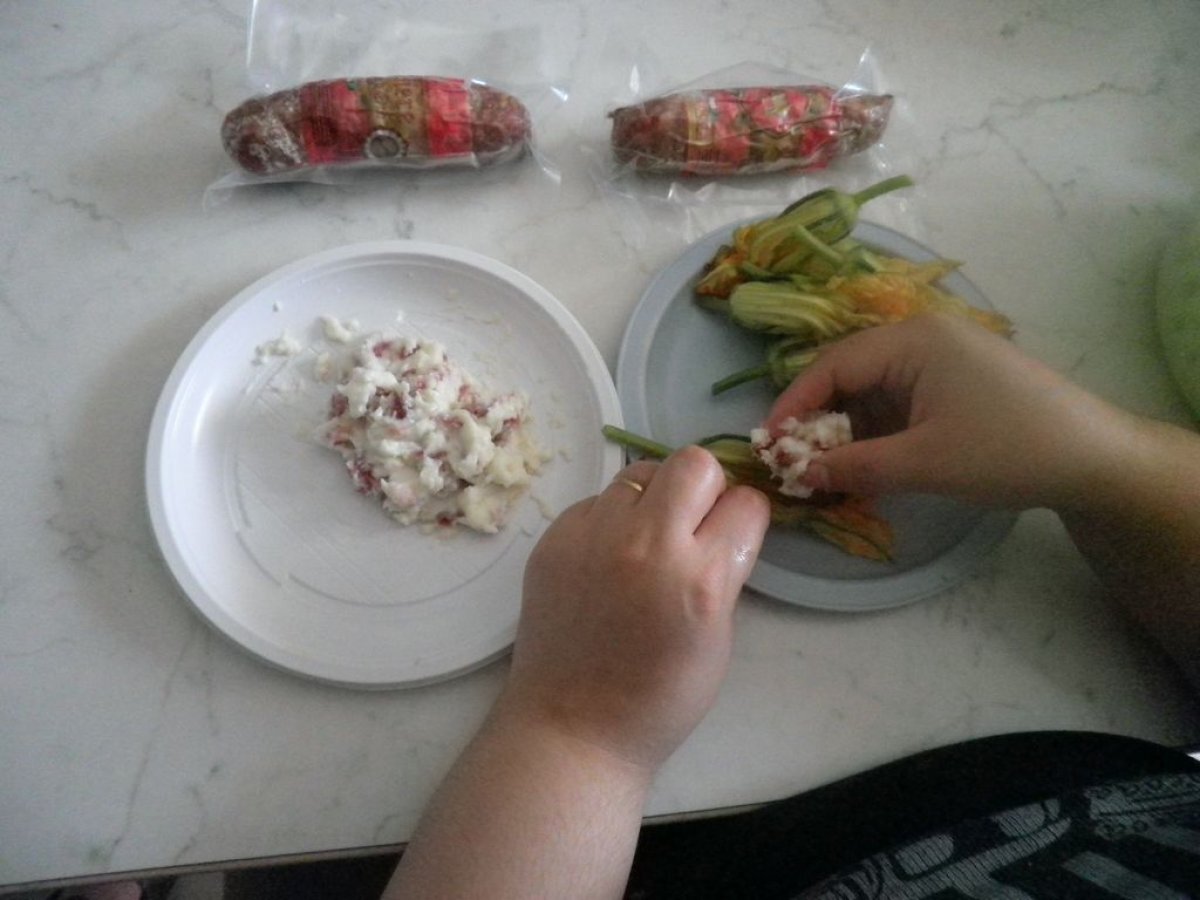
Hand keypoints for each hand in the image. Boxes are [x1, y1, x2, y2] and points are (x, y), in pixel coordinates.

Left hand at [499, 445, 769, 772]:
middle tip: (693, 526)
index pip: (746, 503)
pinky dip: (612, 520)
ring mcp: (594, 535)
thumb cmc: (659, 698)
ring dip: (656, 498)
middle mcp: (648, 543)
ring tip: (646, 540)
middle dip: (707, 488)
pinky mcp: (555, 537)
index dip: (745, 519)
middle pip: (695, 463)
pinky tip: (607, 560)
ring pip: (642, 472)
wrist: (572, 726)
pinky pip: (598, 501)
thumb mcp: (717, 639)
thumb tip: (722, 526)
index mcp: (701, 578)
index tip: (734, 537)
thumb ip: (724, 573)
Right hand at [765, 314, 1141, 510]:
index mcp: (912, 339)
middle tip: (793, 462)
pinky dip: (878, 431)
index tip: (767, 445)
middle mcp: (922, 337)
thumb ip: (854, 467)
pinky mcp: (956, 381)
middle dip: (818, 420)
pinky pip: (899, 400)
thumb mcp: (923, 463)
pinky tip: (868, 465)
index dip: (794, 406)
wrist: (1094, 459)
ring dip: (848, 430)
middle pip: (849, 373)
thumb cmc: (1006, 449)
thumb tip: (799, 474)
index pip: (832, 366)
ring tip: (827, 471)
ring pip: (872, 390)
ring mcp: (942, 357)